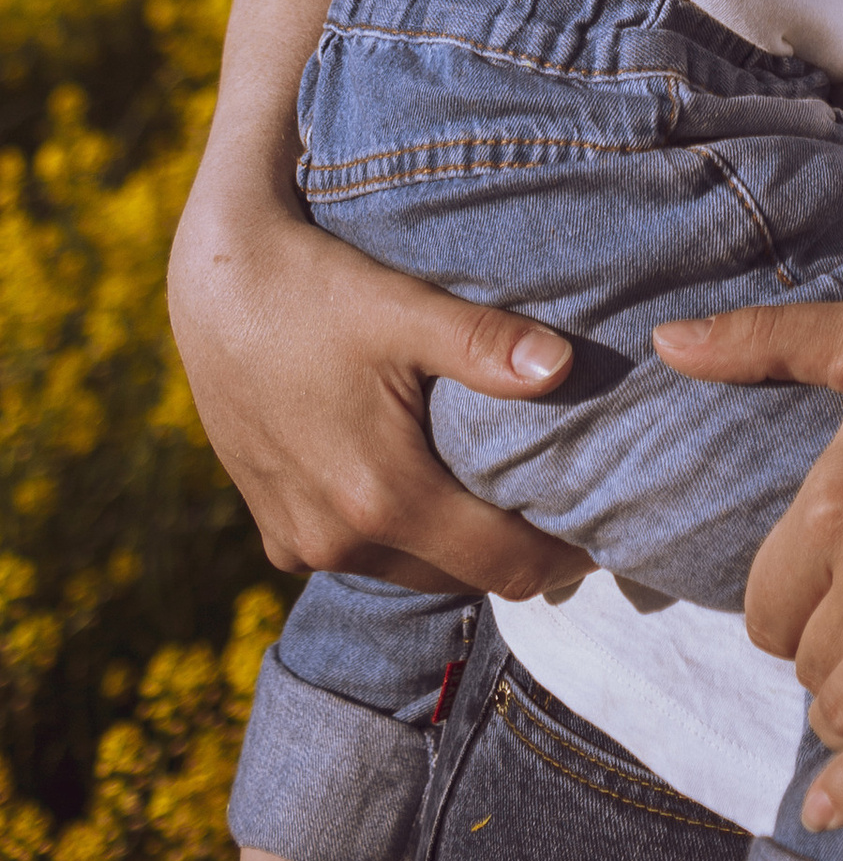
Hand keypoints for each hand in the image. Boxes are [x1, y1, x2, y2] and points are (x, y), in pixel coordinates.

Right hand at [166, 155, 587, 599]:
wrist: (216, 286)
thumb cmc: (316, 288)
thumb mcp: (404, 309)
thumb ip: (485, 345)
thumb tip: (565, 366)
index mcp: (382, 498)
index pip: (503, 562)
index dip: (563, 550)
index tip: (608, 525)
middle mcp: (339, 542)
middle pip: (461, 575)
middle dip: (517, 548)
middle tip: (568, 503)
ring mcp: (301, 543)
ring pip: (411, 569)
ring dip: (456, 543)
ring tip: (505, 493)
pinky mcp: (276, 531)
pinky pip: (360, 555)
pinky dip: (400, 534)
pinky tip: (427, 484)